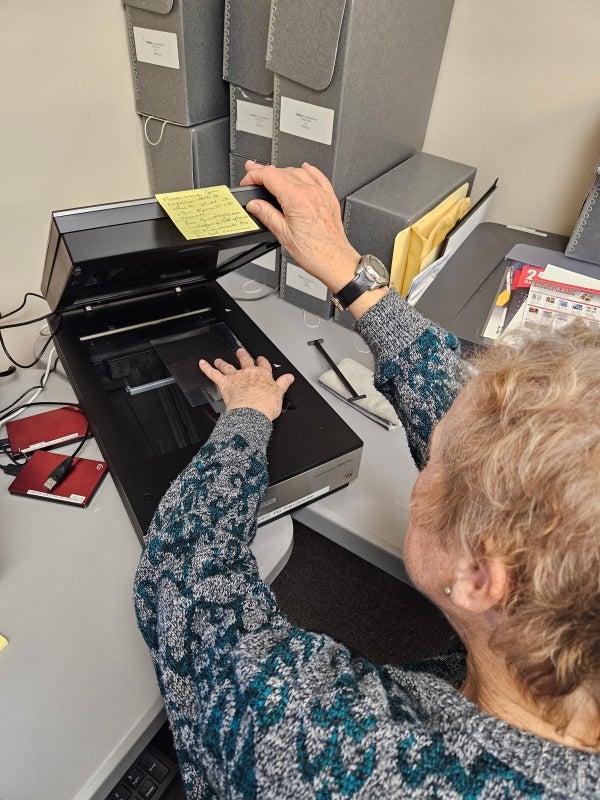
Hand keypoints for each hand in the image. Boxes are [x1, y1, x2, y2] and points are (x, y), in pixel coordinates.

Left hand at [199, 348, 293, 421]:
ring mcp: (236, 377)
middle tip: (240, 351)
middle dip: (243, 355)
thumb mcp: (280, 394)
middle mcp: (249, 373)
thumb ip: (284, 384)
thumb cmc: (265, 406)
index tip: (261, 359)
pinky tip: (202, 364)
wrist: (252, 412)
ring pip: (228, 366)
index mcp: (264, 376)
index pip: (264, 365)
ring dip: (223, 362)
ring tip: (219, 360)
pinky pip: (213, 374)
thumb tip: (290, 377)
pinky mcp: (225, 383)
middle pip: (245, 361)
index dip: (262, 361)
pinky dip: (206, 368)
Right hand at [241, 162, 360, 293]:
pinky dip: (308, 170)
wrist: (335, 260)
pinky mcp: (329, 198)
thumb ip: (267, 215)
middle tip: (253, 174)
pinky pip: (318, 176)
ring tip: (272, 175)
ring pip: (298, 171)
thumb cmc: (313, 252)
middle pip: (282, 171)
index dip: (255, 175)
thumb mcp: (283, 234)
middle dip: (265, 172)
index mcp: (296, 199)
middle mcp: (310, 192)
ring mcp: (321, 193)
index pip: (270, 176)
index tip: (248, 179)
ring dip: (283, 171)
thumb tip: (254, 205)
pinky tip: (304, 169)